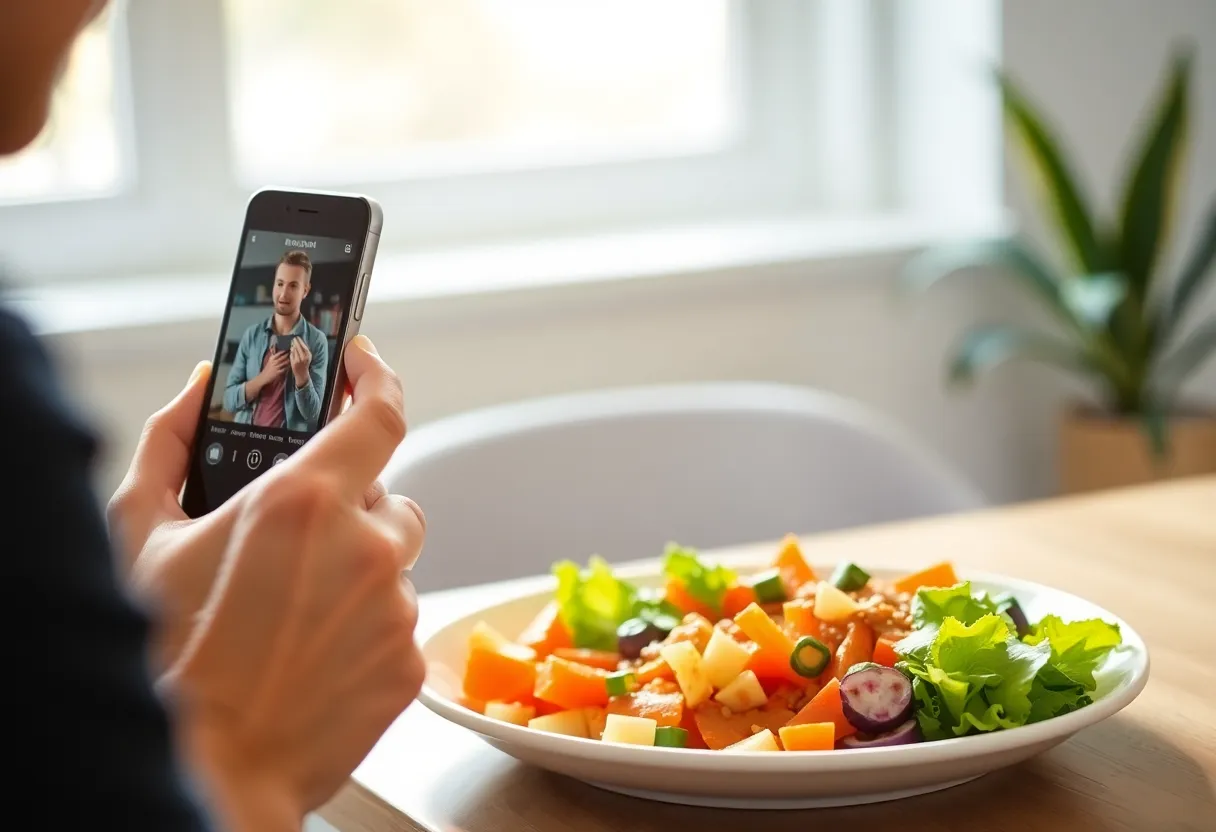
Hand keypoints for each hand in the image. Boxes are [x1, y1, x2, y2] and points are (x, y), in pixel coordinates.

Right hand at [108, 336, 424, 824]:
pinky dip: (367, 621)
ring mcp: (395, 605)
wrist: (210, 767)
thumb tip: (197, 390)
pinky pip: (399, 616)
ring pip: (397, 559)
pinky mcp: (408, 658)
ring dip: (362, 565)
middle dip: (354, 507)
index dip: (380, 379)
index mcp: (304, 502)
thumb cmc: (167, 655)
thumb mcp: (141, 534)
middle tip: (304, 540)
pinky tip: (316, 649)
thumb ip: (170, 444)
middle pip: (389, 496)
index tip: (367, 365)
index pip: (382, 414)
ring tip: (301, 606)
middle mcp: (365, 547)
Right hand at [252, 349, 289, 393]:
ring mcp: (276, 367)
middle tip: (293, 353)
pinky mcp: (278, 372)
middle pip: (282, 357)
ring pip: (284, 363)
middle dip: (288, 355)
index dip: (284, 351)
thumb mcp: (269, 361)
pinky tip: (291, 366)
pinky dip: (288, 367)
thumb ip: (273, 356)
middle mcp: (273, 362)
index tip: (288, 349)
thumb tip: (274, 348)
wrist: (264, 377)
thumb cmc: (267, 369)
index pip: (278, 353)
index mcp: (271, 359)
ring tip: (293, 359)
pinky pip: (284, 369)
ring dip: (289, 361)